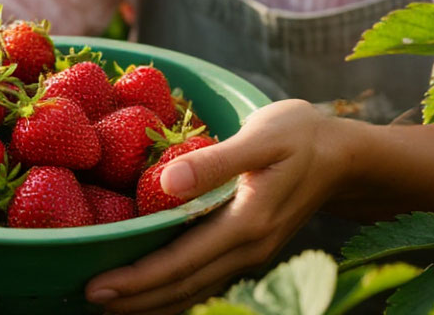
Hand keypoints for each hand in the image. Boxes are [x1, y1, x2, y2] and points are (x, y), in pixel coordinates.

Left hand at [84, 100, 367, 314]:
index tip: (96, 286)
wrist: (347, 155)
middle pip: (183, 286)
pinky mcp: (250, 247)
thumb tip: (165, 183)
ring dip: (153, 302)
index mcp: (246, 223)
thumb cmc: (301, 135)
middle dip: (135, 299)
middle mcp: (247, 249)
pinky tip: (154, 293)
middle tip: (87, 299)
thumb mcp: (262, 136)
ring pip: (195, 290)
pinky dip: (176, 291)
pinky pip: (207, 280)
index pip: (180, 262)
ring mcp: (251, 253)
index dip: (137, 278)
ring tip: (111, 304)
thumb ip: (215, 161)